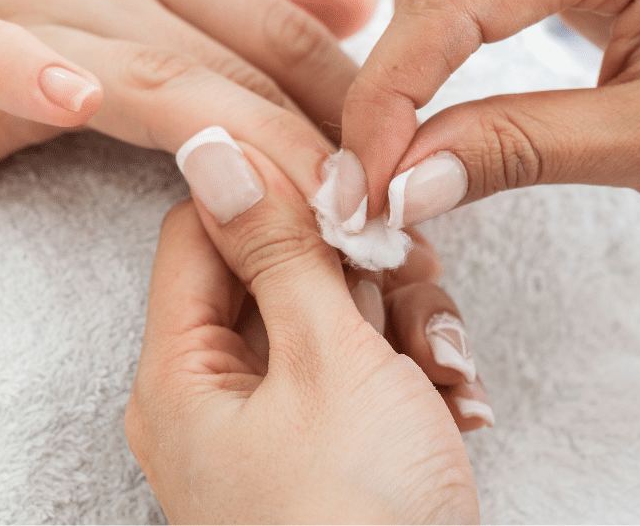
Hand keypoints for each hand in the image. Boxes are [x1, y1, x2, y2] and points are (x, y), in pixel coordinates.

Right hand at [0, 0, 375, 197]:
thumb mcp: (122, 12)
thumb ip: (233, 22)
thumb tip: (351, 13)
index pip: (286, 36)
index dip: (359, 111)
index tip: (411, 191)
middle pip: (242, 54)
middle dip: (327, 144)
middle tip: (389, 226)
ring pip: (152, 61)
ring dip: (236, 135)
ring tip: (304, 204)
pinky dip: (34, 70)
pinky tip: (75, 99)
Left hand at [126, 130, 484, 522]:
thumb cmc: (356, 521)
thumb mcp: (328, 363)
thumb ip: (278, 250)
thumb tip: (210, 150)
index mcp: (181, 373)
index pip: (200, 230)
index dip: (275, 194)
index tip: (348, 189)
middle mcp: (215, 399)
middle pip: (277, 274)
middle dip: (361, 272)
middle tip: (413, 278)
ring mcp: (274, 430)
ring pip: (335, 323)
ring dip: (403, 328)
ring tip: (445, 370)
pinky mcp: (327, 455)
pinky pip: (362, 381)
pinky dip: (411, 381)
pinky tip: (458, 406)